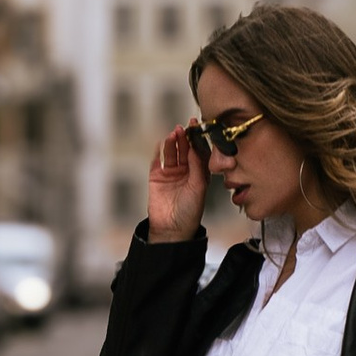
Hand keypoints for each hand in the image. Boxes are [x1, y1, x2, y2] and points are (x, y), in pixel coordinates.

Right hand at [147, 125, 205, 243]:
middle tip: (183, 128)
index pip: (199, 152)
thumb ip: (197, 167)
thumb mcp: (199, 187)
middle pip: (185, 150)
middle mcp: (186, 171)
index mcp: (199, 173)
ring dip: (172, 143)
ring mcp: (170, 173)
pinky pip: (157, 161)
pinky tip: (160, 144)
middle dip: (184, 138)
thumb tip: (195, 147)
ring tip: (173, 134)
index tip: (197, 126)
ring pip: (172, 153)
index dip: (198, 139)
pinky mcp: (156, 177)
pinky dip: (158, 152)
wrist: (172, 229)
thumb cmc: (190, 211)